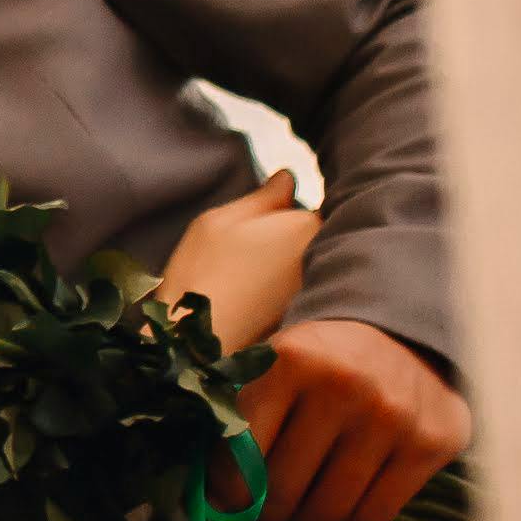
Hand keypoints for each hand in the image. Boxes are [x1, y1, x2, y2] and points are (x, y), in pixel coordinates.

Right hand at [157, 170, 321, 344]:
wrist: (196, 342)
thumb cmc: (204, 272)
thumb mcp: (222, 219)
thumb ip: (264, 196)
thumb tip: (288, 178)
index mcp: (307, 225)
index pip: (309, 206)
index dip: (281, 213)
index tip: (256, 225)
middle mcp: (324, 258)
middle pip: (312, 238)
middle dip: (287, 240)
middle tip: (247, 254)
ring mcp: (318, 291)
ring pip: (306, 266)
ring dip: (285, 268)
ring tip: (246, 280)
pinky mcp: (307, 319)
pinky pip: (299, 294)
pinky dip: (281, 295)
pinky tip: (253, 301)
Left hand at [244, 314, 471, 520]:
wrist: (401, 337)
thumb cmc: (320, 365)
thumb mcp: (271, 369)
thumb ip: (235, 421)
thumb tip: (212, 500)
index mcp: (291, 361)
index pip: (242, 450)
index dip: (230, 488)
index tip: (234, 499)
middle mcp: (344, 385)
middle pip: (285, 487)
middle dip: (270, 511)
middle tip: (271, 510)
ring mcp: (392, 416)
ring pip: (330, 508)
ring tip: (305, 514)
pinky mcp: (430, 443)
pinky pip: (376, 513)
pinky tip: (343, 515)